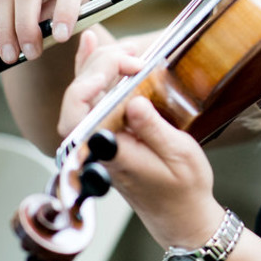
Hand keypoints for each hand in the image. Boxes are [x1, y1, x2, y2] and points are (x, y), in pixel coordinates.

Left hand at [60, 32, 222, 248]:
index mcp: (107, 151)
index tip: (131, 65)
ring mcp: (98, 141)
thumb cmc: (182, 191)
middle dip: (101, 66)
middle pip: (78, 94)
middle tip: (133, 56)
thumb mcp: (178, 156)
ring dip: (96, 66)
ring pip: (83, 95)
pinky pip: (92, 102)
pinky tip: (93, 50)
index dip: (96, 75)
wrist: (181, 217)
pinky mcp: (107, 137)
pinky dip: (92, 75)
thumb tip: (133, 102)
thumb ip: (152, 129)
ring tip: (108, 43)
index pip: (79, 107)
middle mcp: (94, 146)